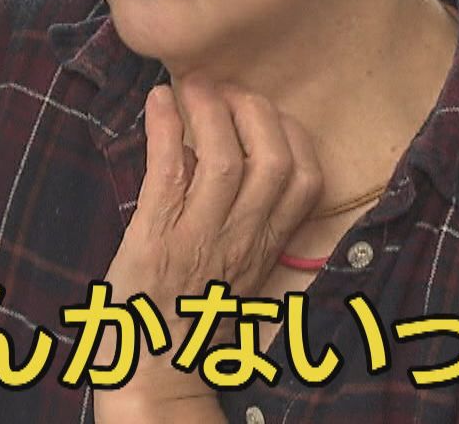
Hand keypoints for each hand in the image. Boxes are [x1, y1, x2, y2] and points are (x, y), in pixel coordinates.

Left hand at [96, 78, 322, 411]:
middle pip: (272, 161)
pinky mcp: (155, 237)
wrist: (153, 374)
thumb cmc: (187, 318)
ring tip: (193, 85)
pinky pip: (166, 172)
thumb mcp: (234, 270)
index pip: (305, 181)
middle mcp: (240, 239)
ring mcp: (198, 238)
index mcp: (264, 245)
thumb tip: (215, 154)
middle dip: (255, 111)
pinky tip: (157, 103)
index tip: (268, 111)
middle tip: (227, 88)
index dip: (293, 134)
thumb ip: (239, 220)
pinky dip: (162, 129)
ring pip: (223, 160)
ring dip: (208, 110)